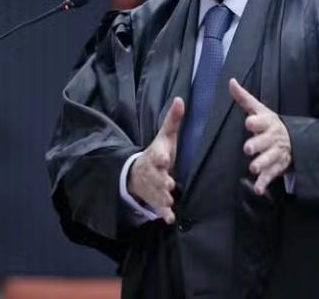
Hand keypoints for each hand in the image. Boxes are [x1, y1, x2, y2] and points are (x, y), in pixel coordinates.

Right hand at [128, 97, 183, 223]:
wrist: (138, 173)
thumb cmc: (159, 152)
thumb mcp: (165, 136)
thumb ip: (173, 120)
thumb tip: (180, 98)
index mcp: (156, 155)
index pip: (157, 155)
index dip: (160, 157)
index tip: (165, 159)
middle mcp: (153, 172)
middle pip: (155, 177)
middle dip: (161, 180)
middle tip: (168, 184)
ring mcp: (153, 187)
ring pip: (156, 193)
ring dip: (162, 198)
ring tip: (169, 201)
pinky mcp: (155, 199)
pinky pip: (158, 208)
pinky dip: (163, 214)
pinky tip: (170, 219)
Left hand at [229, 78, 291, 194]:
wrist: (293, 140)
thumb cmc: (269, 124)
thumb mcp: (259, 109)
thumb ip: (244, 98)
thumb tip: (231, 81)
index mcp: (267, 123)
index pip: (262, 121)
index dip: (256, 122)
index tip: (249, 122)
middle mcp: (272, 138)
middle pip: (265, 141)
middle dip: (257, 144)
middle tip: (248, 148)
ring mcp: (275, 153)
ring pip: (269, 159)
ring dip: (261, 163)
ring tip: (253, 167)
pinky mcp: (276, 167)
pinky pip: (271, 175)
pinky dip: (264, 183)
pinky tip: (258, 189)